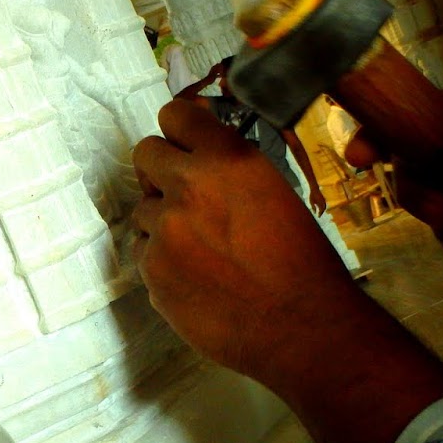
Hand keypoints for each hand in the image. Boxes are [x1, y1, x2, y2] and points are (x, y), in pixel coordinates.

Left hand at [131, 99, 356, 382]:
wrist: (300, 326)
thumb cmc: (302, 261)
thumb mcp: (275, 192)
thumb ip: (231, 169)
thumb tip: (199, 157)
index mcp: (227, 159)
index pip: (175, 116)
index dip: (179, 133)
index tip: (184, 147)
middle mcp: (189, 186)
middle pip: (144, 154)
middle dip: (160, 170)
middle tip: (183, 195)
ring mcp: (164, 230)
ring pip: (141, 208)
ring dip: (161, 221)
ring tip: (201, 249)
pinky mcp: (151, 270)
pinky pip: (142, 251)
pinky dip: (161, 261)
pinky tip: (196, 277)